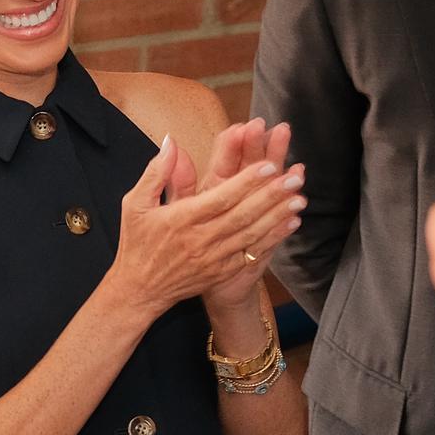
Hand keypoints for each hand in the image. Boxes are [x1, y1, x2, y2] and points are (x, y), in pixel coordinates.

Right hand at [106, 130, 304, 320]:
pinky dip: (273, 238)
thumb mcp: (135, 204)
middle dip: (270, 196)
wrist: (139, 290)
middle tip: (294, 177)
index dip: (245, 182)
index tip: (268, 165)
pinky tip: (290, 223)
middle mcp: (199, 240)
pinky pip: (251, 252)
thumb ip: (156, 173)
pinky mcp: (221, 272)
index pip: (219, 198)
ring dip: (277, 216)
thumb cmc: (137, 243)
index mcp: (180, 220)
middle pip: (242, 215)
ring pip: (251, 234)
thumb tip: (171, 143)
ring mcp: (213, 259)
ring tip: (299, 197)